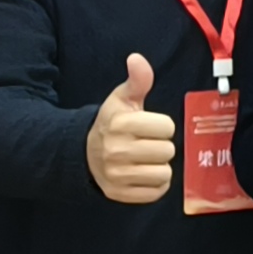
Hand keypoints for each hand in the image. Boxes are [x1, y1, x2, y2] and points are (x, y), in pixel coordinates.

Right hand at [87, 53, 175, 204]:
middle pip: (167, 151)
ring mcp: (116, 175)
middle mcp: (116, 151)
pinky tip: (144, 174)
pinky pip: (156, 193)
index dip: (163, 126)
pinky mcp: (119, 194)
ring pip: (164, 173)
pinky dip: (155, 185)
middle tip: (147, 144)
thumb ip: (137, 80)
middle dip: (162, 146)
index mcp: (120, 124)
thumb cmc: (112, 123)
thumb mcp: (122, 99)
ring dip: (160, 166)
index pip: (167, 127)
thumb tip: (137, 59)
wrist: (84, 153)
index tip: (150, 126)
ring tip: (146, 159)